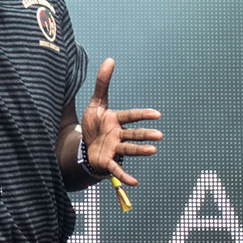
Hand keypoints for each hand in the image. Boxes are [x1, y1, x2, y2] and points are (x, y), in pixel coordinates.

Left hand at [81, 57, 161, 186]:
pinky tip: (135, 182)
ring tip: (153, 151)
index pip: (130, 116)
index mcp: (116, 120)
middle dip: (145, 135)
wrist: (82, 144)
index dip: (142, 115)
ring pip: (128, 150)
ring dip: (140, 151)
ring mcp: (114, 149)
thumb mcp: (96, 102)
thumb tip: (110, 60)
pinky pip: (117, 170)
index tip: (157, 114)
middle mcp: (118, 135)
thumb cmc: (93, 124)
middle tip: (159, 135)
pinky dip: (125, 176)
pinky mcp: (107, 162)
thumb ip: (103, 83)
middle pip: (133, 135)